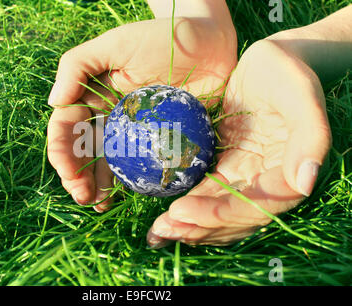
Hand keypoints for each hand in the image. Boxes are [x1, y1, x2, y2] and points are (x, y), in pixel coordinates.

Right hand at [47, 16, 236, 210]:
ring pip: (107, 164)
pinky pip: (139, 166)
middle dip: (76, 175)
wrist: (210, 43)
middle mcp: (109, 118)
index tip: (67, 171)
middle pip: (83, 151)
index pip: (67, 127)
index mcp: (92, 96)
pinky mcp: (159, 142)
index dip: (62, 150)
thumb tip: (53, 102)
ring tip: (96, 203)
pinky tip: (120, 197)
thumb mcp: (115, 44)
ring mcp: (134, 133)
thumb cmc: (161, 37)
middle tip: (82, 195)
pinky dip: (127, 184)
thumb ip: (78, 65)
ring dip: (97, 186)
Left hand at [147, 39, 331, 247]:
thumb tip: (303, 184)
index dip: (221, 214)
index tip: (184, 211)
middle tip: (161, 230)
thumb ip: (310, 136)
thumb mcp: (301, 95)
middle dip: (198, 227)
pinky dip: (189, 208)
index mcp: (287, 171)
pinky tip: (166, 217)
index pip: (256, 206)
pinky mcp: (228, 167)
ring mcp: (245, 176)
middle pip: (234, 217)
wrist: (272, 62)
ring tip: (156, 234)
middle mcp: (266, 182)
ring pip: (218, 211)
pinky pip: (208, 193)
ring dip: (190, 226)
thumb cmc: (287, 73)